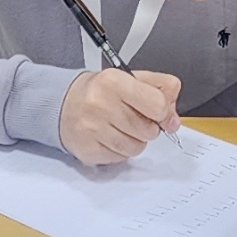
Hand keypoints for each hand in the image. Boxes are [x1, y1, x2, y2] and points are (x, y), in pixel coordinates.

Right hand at [60, 66, 182, 167]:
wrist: (63, 104)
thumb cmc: (100, 92)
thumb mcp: (131, 78)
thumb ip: (160, 89)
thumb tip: (173, 118)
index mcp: (114, 82)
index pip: (158, 105)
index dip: (164, 112)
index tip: (159, 113)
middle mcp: (101, 104)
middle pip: (149, 130)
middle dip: (147, 127)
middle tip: (133, 117)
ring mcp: (92, 129)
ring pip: (137, 147)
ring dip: (134, 140)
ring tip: (120, 126)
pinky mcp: (89, 150)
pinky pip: (121, 158)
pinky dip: (120, 150)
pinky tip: (109, 136)